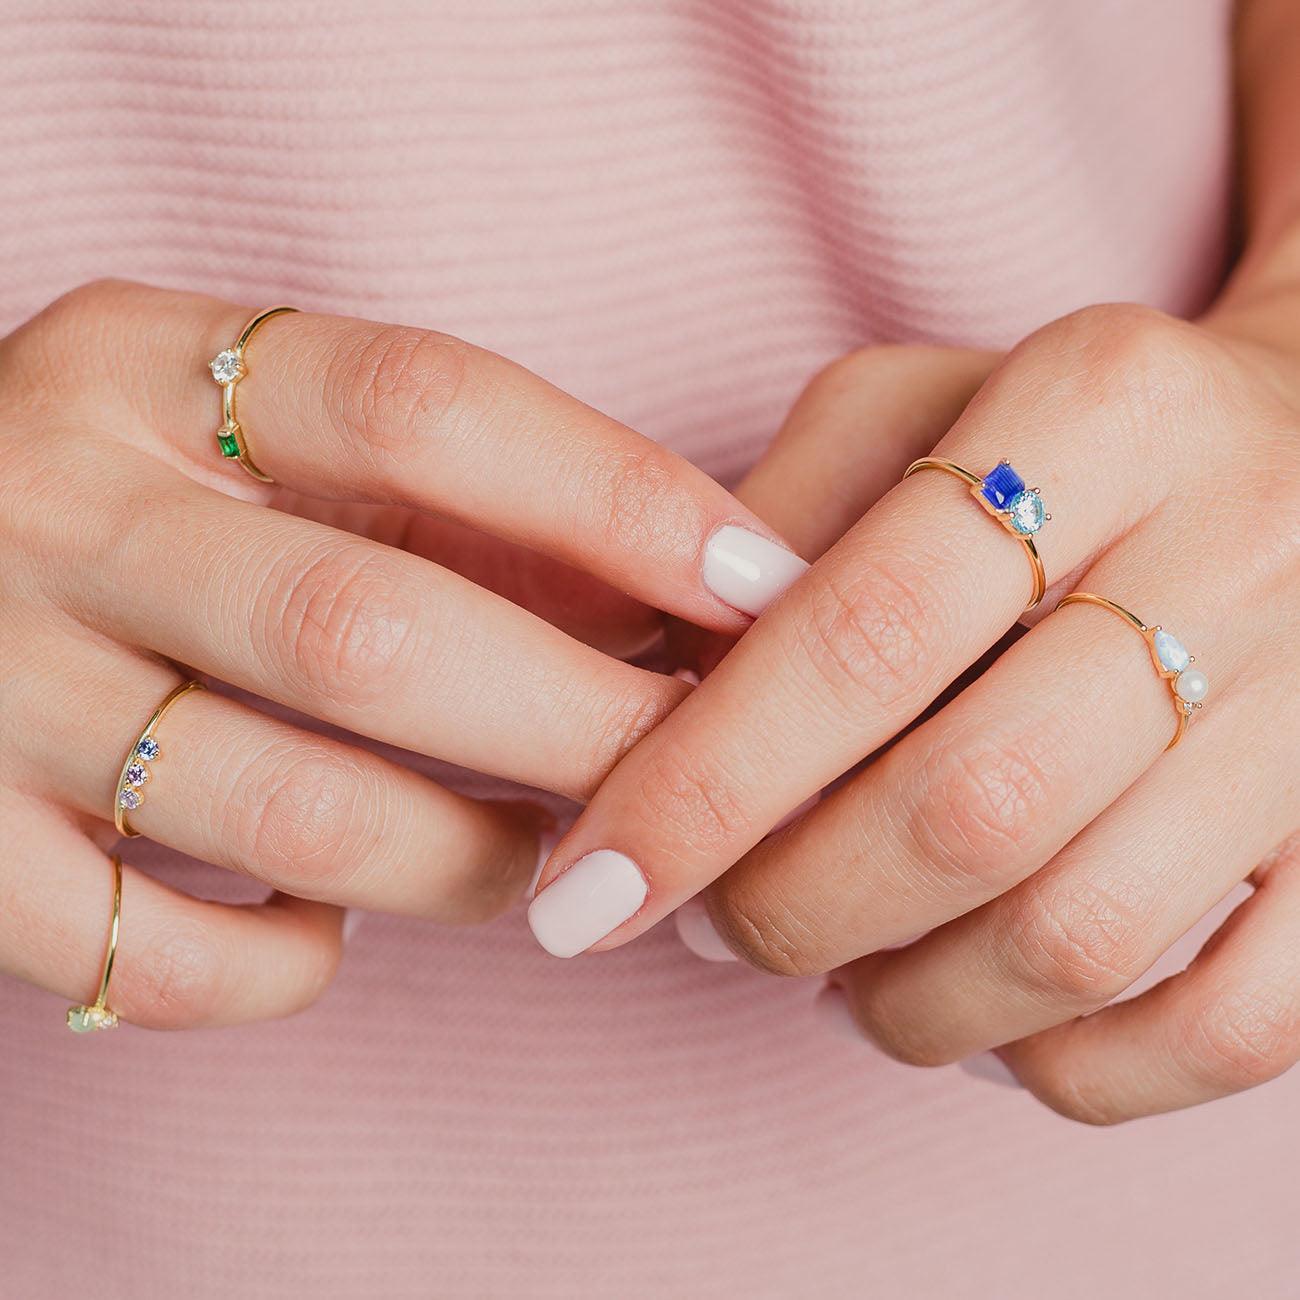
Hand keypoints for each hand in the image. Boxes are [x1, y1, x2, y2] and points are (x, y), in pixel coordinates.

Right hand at [0, 279, 799, 1028]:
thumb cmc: (146, 498)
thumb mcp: (268, 436)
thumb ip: (463, 502)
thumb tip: (688, 600)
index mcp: (147, 367)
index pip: (428, 407)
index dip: (621, 501)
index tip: (757, 589)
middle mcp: (49, 508)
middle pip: (373, 634)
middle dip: (581, 725)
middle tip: (693, 772)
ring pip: (295, 819)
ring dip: (469, 862)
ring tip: (539, 855)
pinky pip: (158, 960)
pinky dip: (287, 968)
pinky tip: (332, 927)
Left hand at [529, 304, 1299, 1122]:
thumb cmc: (1067, 433)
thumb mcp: (914, 403)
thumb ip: (768, 527)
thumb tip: (646, 699)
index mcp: (1099, 412)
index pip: (861, 637)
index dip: (700, 786)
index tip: (587, 888)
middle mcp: (1239, 550)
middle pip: (964, 807)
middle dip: (788, 909)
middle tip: (711, 928)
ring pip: (1079, 933)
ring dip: (908, 1000)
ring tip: (832, 974)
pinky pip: (1234, 1025)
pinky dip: (1074, 1069)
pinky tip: (987, 1027)